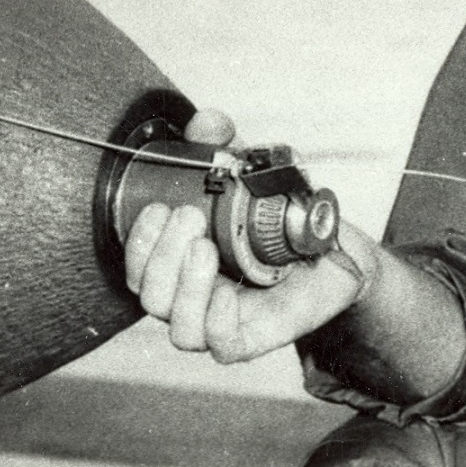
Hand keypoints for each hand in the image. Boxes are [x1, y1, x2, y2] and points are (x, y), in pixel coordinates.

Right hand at [122, 113, 372, 363]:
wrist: (329, 251)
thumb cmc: (276, 219)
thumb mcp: (247, 173)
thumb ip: (223, 146)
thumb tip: (208, 122)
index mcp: (176, 265)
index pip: (136, 268)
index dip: (138, 242)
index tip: (157, 208)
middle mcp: (189, 297)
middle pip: (151, 296)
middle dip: (162, 256)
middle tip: (190, 217)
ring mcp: (215, 323)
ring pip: (177, 326)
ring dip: (184, 286)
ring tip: (206, 249)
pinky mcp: (247, 340)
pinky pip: (219, 345)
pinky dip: (215, 320)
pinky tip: (227, 292)